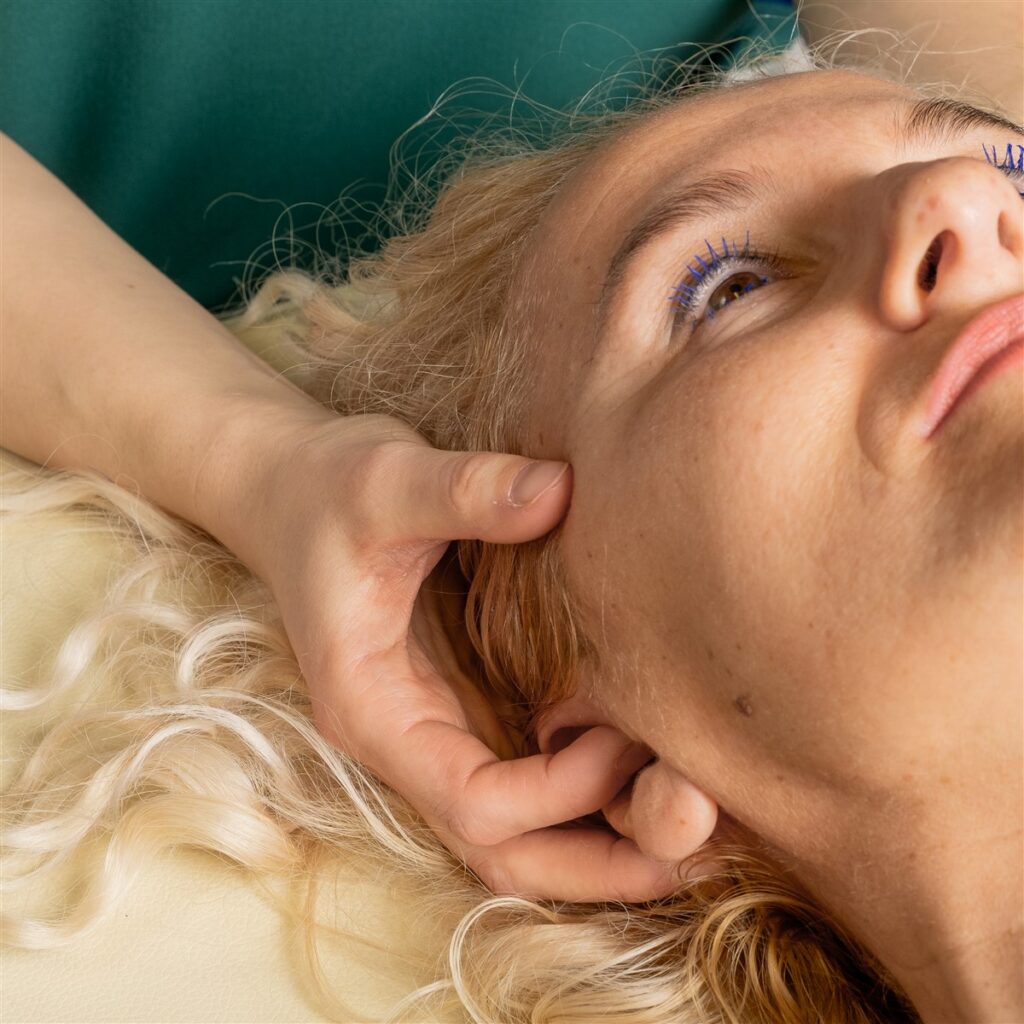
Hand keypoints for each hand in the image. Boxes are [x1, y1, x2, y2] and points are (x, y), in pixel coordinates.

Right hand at [213, 408, 682, 901]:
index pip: (473, 802)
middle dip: (596, 866)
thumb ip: (466, 490)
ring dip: (600, 845)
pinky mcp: (462, 711)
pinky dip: (588, 800)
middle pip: (501, 852)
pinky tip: (649, 769)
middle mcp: (405, 743)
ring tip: (692, 826)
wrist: (297, 489)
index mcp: (375, 711)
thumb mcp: (388, 480)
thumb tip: (564, 491)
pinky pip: (527, 786)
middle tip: (697, 845)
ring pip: (517, 835)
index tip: (626, 730)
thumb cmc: (332, 488)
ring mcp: (435, 734)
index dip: (561, 787)